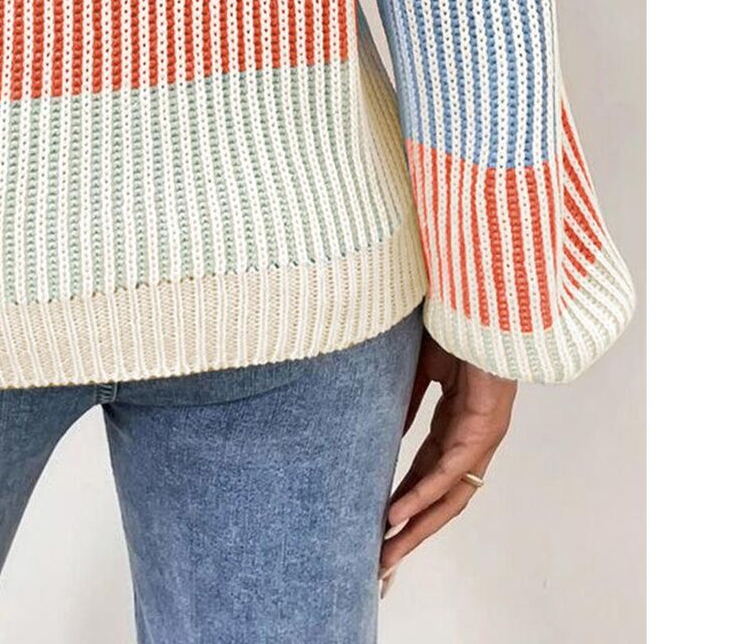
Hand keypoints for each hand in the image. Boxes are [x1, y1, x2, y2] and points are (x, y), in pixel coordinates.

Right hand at [381, 332, 515, 583]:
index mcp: (457, 424)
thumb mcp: (419, 368)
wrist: (484, 301)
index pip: (428, 476)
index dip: (405, 503)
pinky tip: (400, 512)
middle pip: (441, 499)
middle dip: (411, 532)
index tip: (379, 526)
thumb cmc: (455, 325)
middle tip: (382, 562)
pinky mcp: (483, 427)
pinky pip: (450, 469)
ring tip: (388, 551)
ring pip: (448, 495)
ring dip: (417, 526)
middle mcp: (472, 438)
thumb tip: (383, 431)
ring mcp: (480, 436)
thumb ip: (405, 401)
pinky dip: (424, 493)